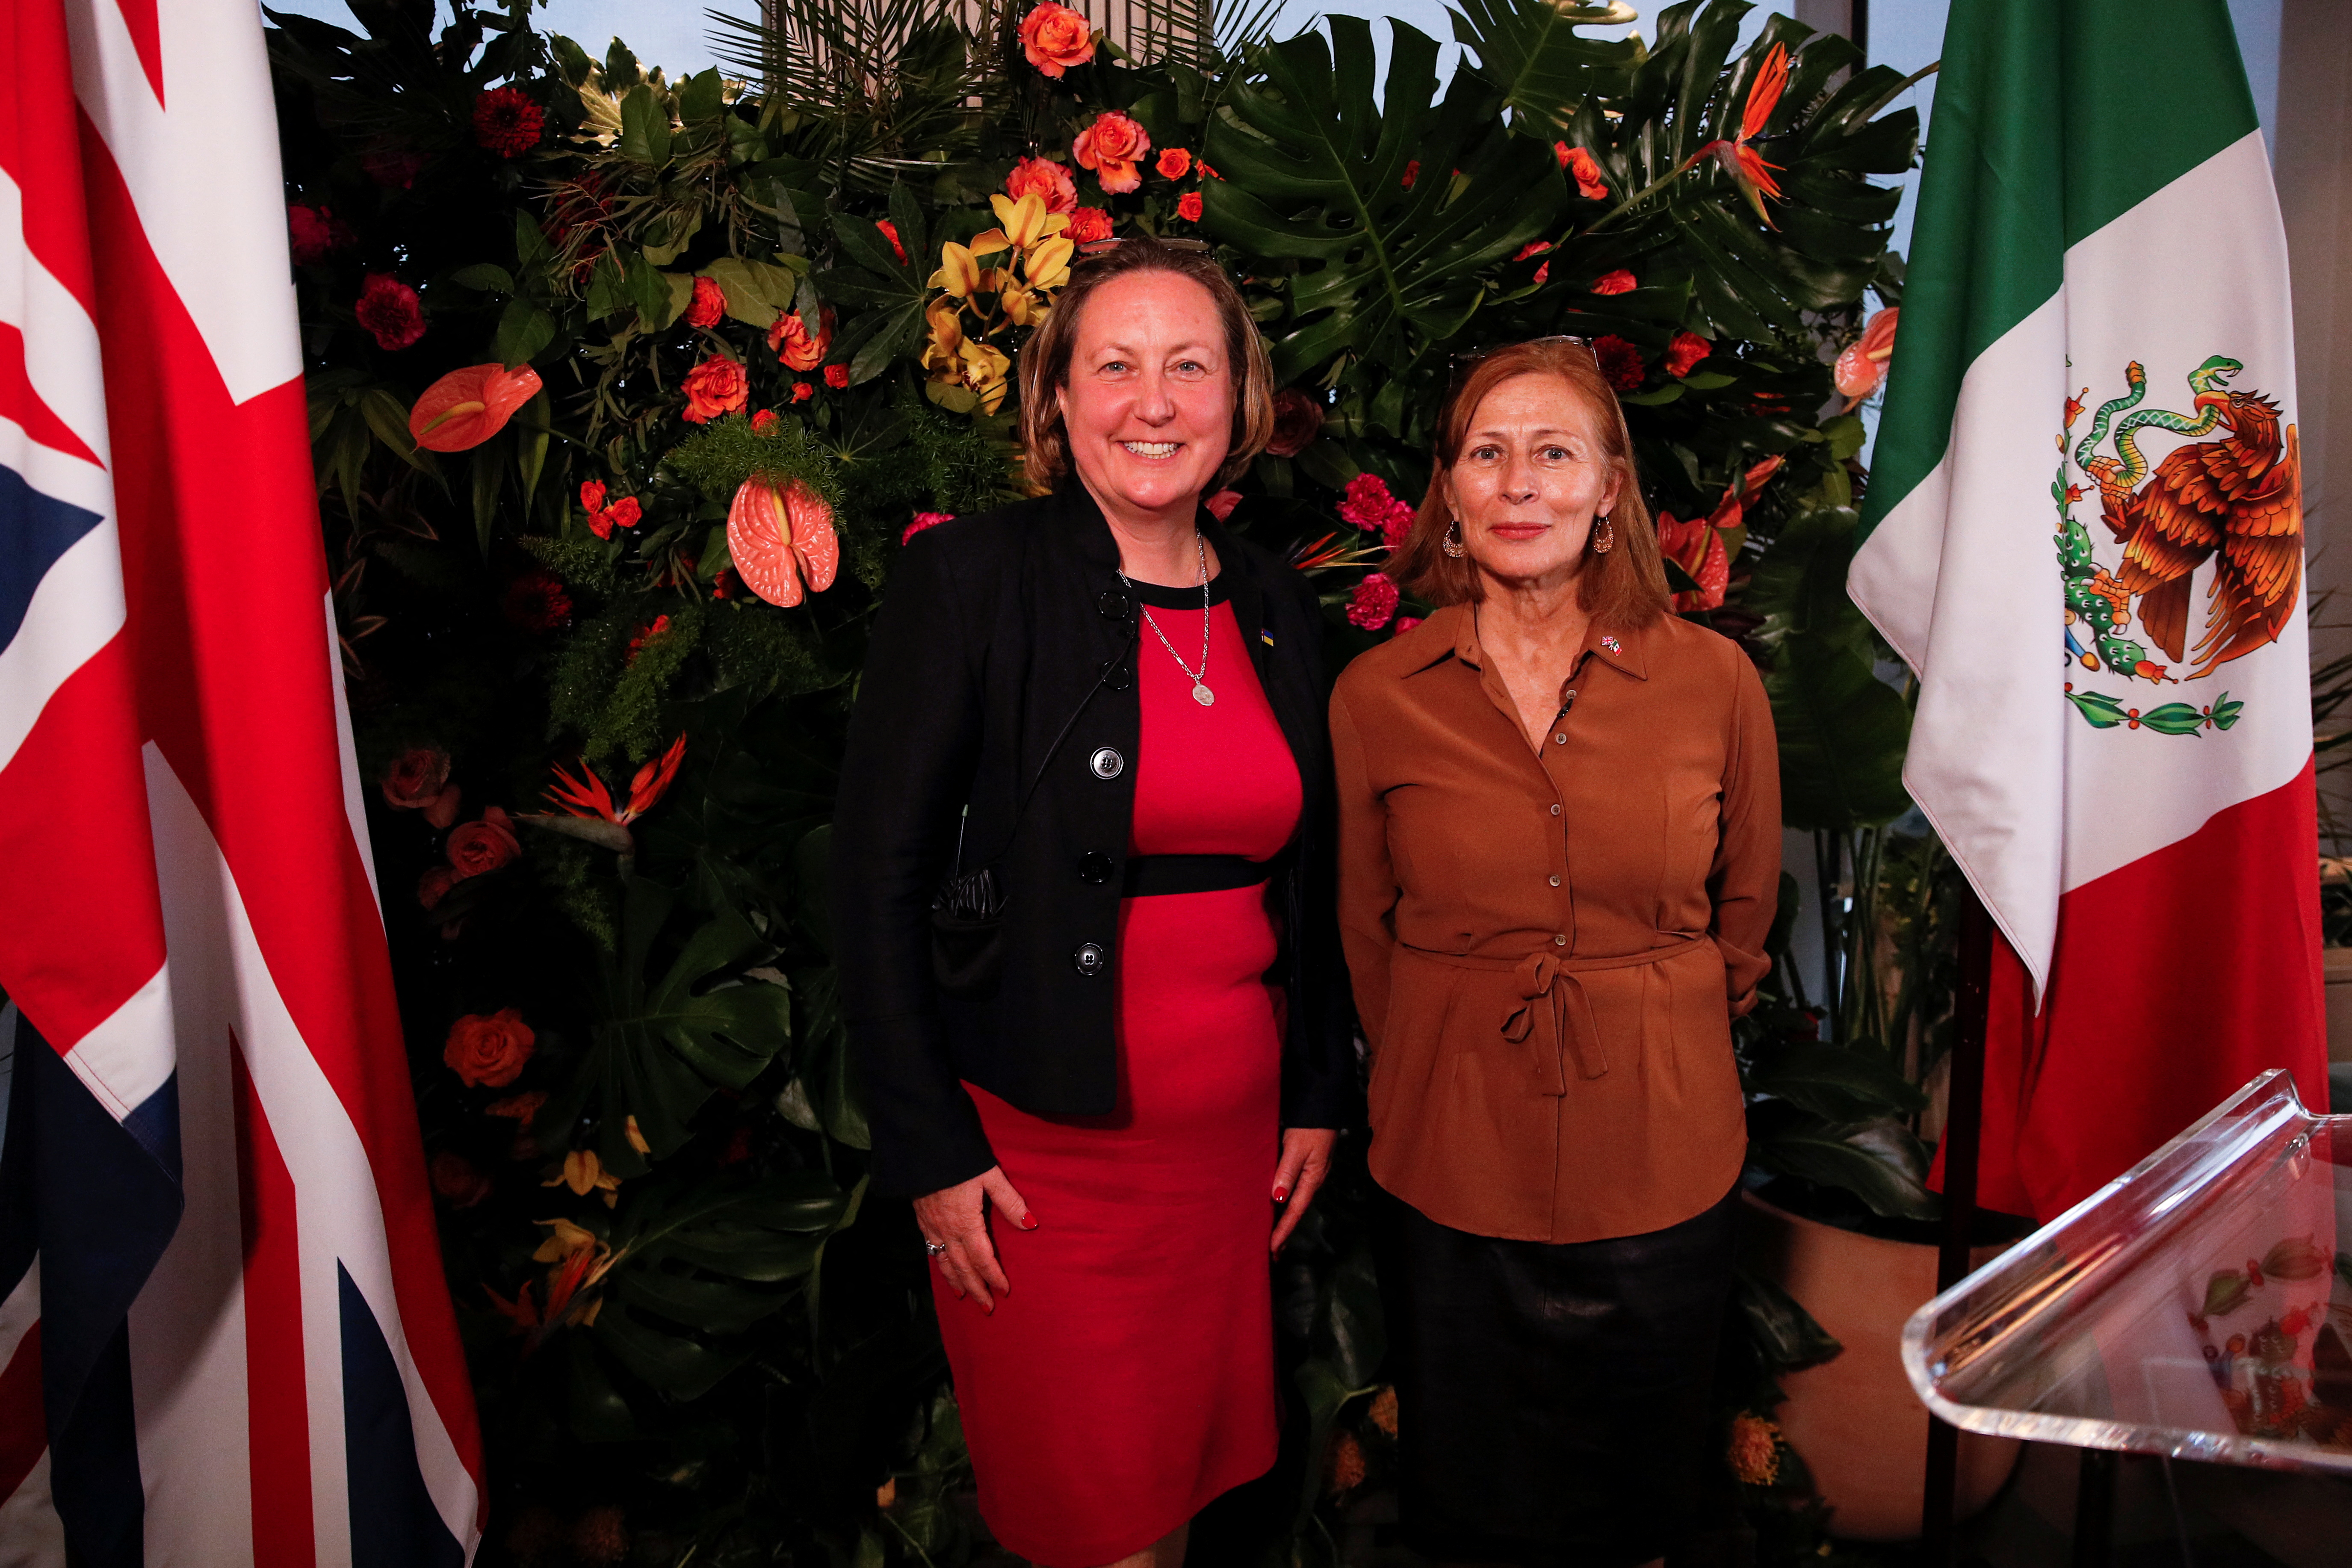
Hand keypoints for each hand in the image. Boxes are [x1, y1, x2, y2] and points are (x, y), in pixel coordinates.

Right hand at [913, 1165, 1033, 1312]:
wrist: (923, 1143)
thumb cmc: (961, 1158)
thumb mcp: (990, 1176)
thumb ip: (1010, 1202)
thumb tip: (1030, 1225)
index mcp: (966, 1222)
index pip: (982, 1258)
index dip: (993, 1276)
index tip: (1004, 1291)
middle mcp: (947, 1229)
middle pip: (962, 1267)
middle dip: (976, 1288)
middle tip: (986, 1308)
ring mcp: (931, 1225)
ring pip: (943, 1261)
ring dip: (955, 1280)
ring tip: (963, 1296)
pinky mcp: (920, 1217)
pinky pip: (930, 1248)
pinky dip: (938, 1263)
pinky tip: (942, 1266)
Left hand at [1270, 1128, 1338, 1252]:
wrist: (1323, 1106)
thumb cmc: (1309, 1126)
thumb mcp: (1296, 1148)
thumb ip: (1286, 1172)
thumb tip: (1277, 1198)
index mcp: (1313, 1179)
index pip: (1295, 1211)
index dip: (1283, 1230)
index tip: (1272, 1248)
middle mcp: (1313, 1180)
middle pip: (1297, 1211)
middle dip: (1285, 1232)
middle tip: (1273, 1252)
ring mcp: (1311, 1174)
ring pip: (1296, 1202)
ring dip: (1285, 1219)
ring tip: (1274, 1237)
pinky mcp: (1307, 1166)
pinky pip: (1295, 1190)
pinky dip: (1286, 1203)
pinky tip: (1278, 1206)